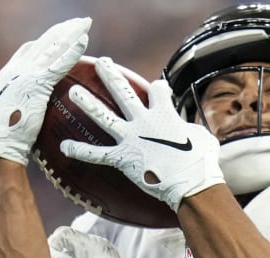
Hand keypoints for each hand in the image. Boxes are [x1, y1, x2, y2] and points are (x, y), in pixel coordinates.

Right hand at [0, 17, 90, 164]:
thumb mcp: (18, 115)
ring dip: (69, 33)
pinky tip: (85, 42)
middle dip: (61, 30)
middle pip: (42, 42)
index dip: (46, 41)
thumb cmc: (11, 139)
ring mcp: (24, 74)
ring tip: (85, 23)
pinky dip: (72, 50)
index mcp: (9, 75)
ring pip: (51, 47)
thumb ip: (29, 106)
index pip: (29, 50)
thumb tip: (42, 113)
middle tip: (79, 22)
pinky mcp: (35, 83)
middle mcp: (15, 69)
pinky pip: (58, 63)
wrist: (2, 145)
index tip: (61, 36)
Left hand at [61, 56, 224, 209]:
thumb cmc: (203, 163)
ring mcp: (131, 138)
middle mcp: (144, 121)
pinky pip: (97, 154)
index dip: (159, 88)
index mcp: (165, 113)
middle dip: (111, 75)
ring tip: (73, 91)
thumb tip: (197, 135)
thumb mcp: (204, 140)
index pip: (158, 90)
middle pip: (124, 92)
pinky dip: (80, 151)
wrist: (191, 182)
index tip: (158, 89)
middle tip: (101, 62)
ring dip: (87, 103)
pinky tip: (65, 146)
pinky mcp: (123, 157)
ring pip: (103, 116)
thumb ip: (194, 131)